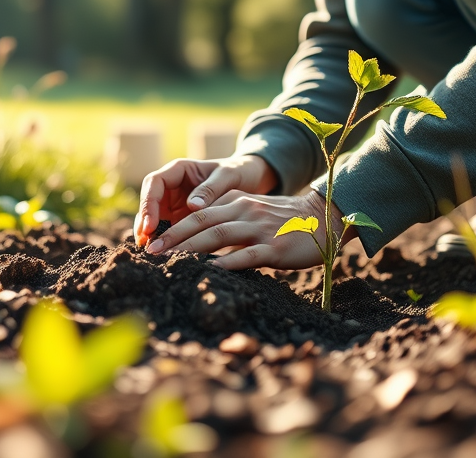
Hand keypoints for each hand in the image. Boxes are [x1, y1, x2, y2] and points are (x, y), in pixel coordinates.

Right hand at [133, 155, 277, 246]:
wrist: (249, 179)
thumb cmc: (238, 172)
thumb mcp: (228, 176)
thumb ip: (211, 188)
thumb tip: (193, 206)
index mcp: (178, 170)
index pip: (154, 183)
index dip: (148, 204)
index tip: (151, 225)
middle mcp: (172, 186)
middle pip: (149, 204)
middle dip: (145, 224)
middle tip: (147, 246)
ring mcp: (175, 203)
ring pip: (155, 219)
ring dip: (151, 236)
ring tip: (153, 255)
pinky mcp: (181, 219)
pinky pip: (168, 229)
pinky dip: (166, 242)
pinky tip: (166, 256)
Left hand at [144, 189, 357, 270]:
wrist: (325, 217)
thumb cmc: (287, 220)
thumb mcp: (255, 211)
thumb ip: (230, 218)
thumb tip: (202, 235)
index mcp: (237, 203)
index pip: (198, 212)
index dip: (173, 226)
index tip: (153, 240)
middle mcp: (245, 212)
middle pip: (201, 222)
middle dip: (173, 237)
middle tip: (150, 251)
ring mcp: (259, 229)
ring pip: (217, 235)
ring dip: (190, 249)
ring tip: (169, 261)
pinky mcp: (274, 248)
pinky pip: (245, 255)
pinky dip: (225, 263)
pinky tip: (208, 271)